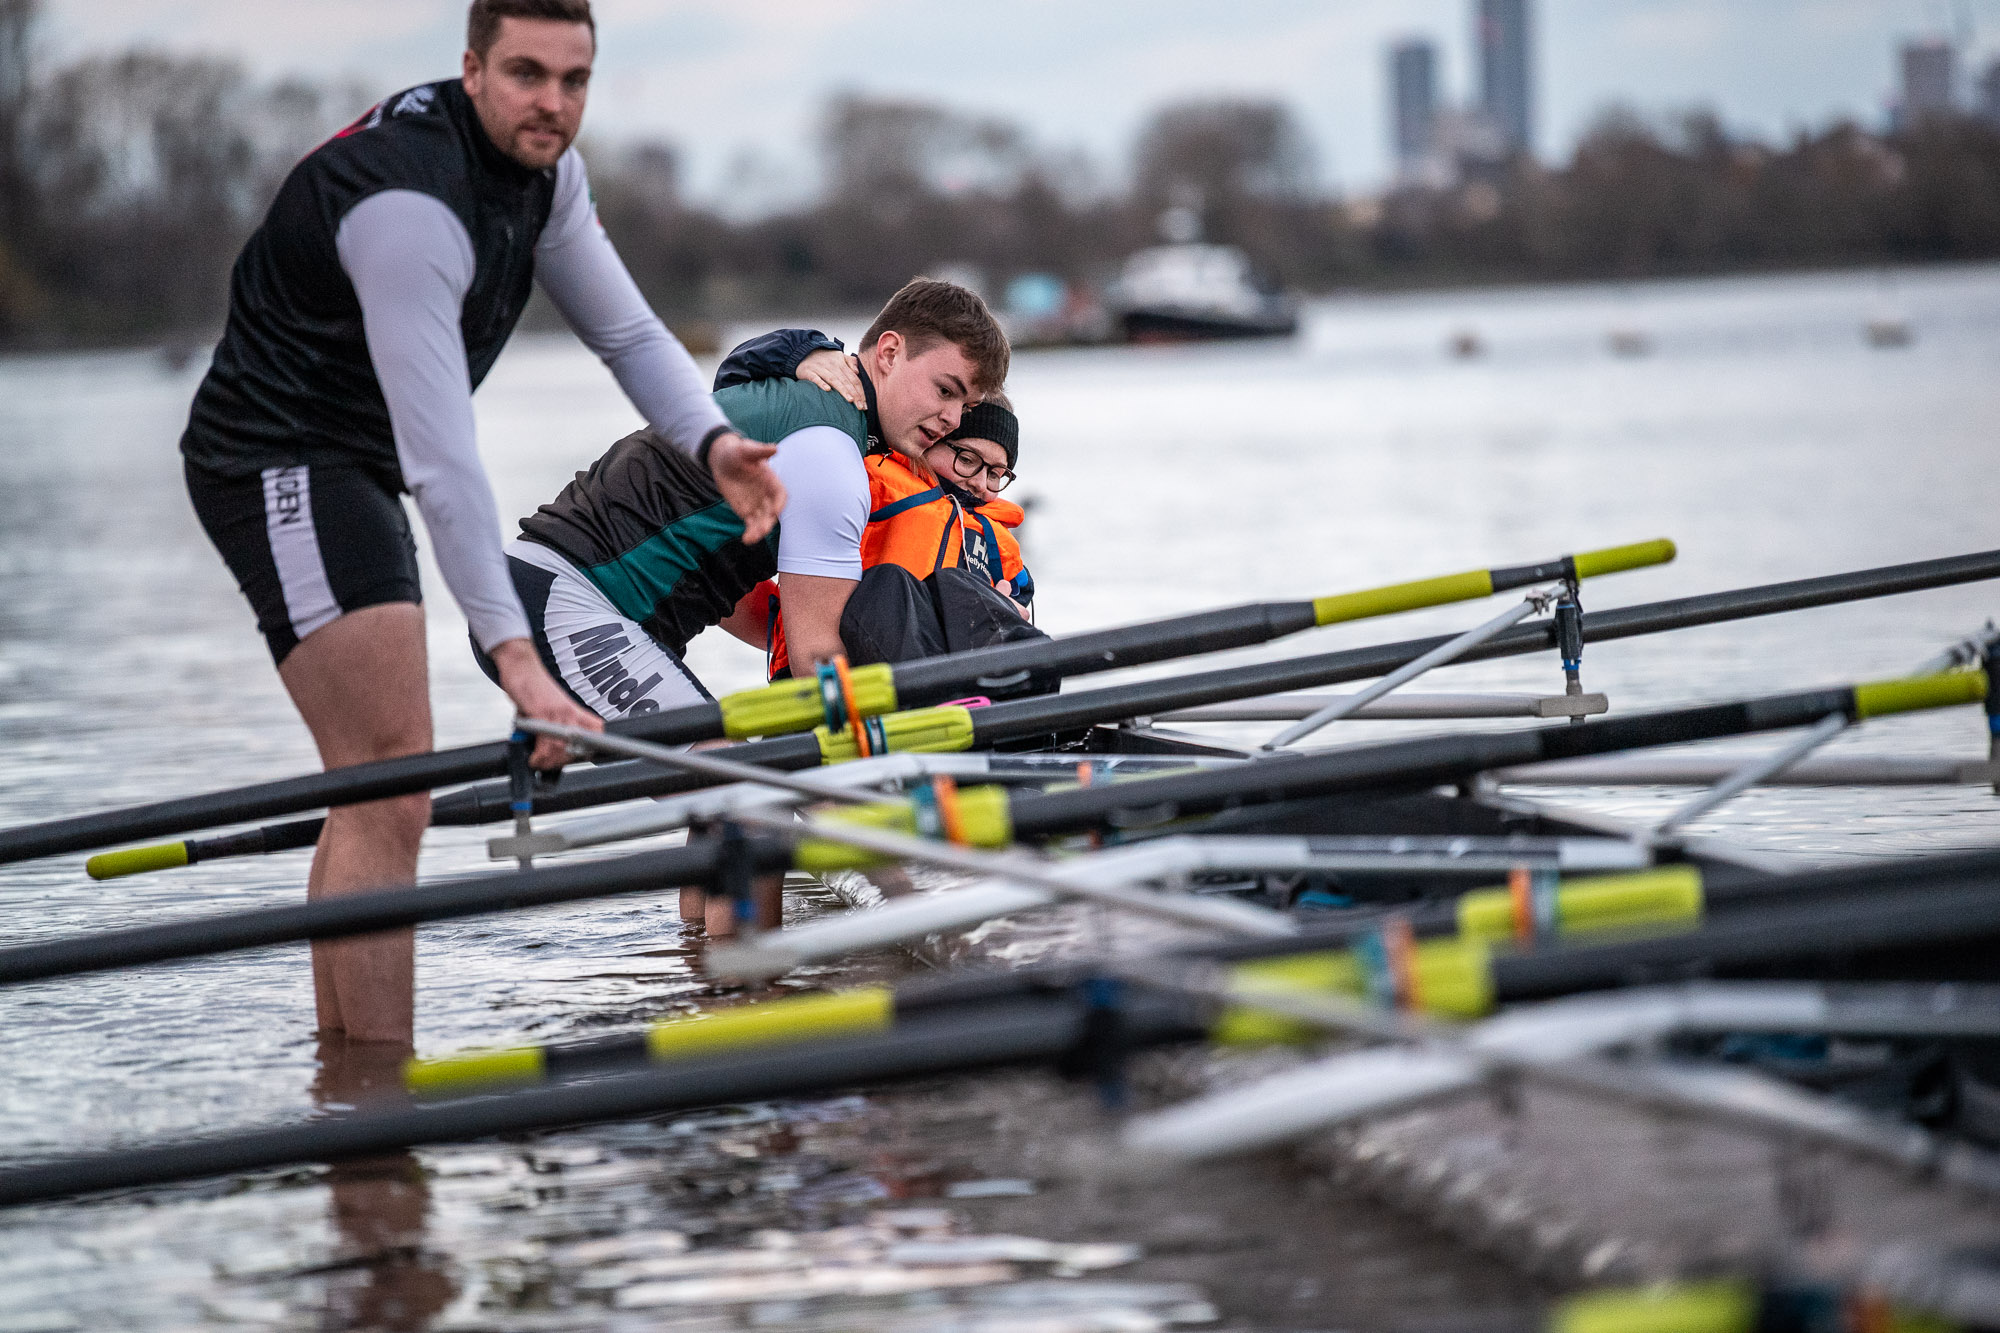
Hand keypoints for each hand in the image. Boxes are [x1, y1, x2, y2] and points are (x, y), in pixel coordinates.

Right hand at [489, 638, 602, 768]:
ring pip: (562, 747)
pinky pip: (546, 741)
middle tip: (550, 765)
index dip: (596, 747)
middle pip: (579, 746)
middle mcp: (569, 712)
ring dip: (550, 761)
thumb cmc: (533, 688)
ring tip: (538, 762)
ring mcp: (557, 712)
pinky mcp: (541, 712)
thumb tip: (545, 751)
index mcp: (574, 711)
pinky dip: (539, 756)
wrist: (521, 666)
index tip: (585, 757)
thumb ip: (551, 728)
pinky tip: (533, 758)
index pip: (597, 731)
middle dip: (564, 761)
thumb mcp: (549, 709)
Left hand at [708, 432, 784, 544]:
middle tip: (761, 530)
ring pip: (762, 521)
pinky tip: (746, 539)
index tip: (775, 511)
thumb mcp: (746, 449)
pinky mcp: (746, 511)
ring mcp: (757, 504)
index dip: (779, 503)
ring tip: (750, 538)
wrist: (722, 460)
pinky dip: (750, 533)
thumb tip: (775, 448)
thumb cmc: (736, 452)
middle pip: (772, 512)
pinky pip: (751, 524)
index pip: (780, 494)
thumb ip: (760, 451)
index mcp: (771, 480)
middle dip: (768, 522)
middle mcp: (767, 494)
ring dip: (759, 531)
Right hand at [796, 349, 865, 408]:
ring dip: (843, 390)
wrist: (804, 351)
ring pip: (834, 380)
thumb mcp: (839, 356)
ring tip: (850, 400)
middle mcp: (832, 366)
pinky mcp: (809, 372)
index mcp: (841, 364)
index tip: (865, 403)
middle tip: (861, 407)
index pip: (853, 379)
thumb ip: (850, 362)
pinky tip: (827, 390)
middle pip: (846, 381)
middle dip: (855, 395)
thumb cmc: (824, 357)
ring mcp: (820, 369)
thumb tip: (857, 371)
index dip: (861, 391)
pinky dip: (821, 383)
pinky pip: (816, 378)